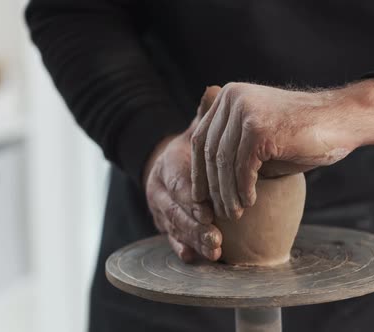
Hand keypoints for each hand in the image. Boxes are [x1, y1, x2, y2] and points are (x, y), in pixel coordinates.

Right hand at [144, 87, 222, 261]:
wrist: (170, 165)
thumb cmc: (192, 149)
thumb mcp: (196, 130)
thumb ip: (204, 115)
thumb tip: (212, 89)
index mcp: (165, 167)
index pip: (177, 184)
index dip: (190, 200)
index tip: (208, 212)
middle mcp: (158, 191)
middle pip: (173, 212)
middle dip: (194, 228)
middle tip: (216, 240)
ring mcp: (160, 211)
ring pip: (173, 229)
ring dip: (192, 241)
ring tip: (214, 253)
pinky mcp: (165, 227)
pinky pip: (172, 241)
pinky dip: (183, 250)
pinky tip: (196, 258)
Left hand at [191, 79, 373, 219]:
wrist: (344, 119)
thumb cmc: (303, 134)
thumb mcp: (259, 135)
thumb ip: (233, 147)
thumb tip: (206, 183)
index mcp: (227, 96)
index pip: (200, 139)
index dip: (198, 172)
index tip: (199, 198)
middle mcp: (232, 98)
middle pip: (208, 151)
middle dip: (210, 187)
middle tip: (214, 212)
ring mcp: (245, 111)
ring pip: (223, 162)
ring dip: (226, 193)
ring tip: (232, 214)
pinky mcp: (259, 129)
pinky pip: (241, 167)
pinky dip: (242, 189)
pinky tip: (249, 203)